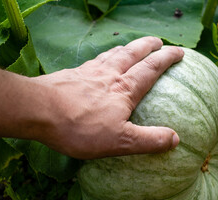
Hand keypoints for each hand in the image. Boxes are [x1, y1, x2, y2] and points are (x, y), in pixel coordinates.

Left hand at [33, 37, 183, 158]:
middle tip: (159, 41)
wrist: (38, 111)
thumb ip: (148, 140)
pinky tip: (99, 61)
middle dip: (148, 46)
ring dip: (126, 48)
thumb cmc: (79, 127)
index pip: (151, 69)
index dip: (167, 58)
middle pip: (132, 53)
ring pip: (112, 54)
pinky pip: (93, 61)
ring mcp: (88, 72)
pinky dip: (103, 57)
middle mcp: (108, 75)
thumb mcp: (119, 141)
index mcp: (124, 89)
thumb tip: (175, 139)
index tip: (179, 51)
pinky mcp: (71, 75)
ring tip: (132, 46)